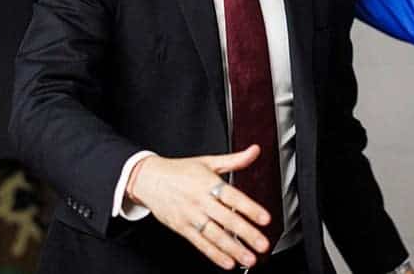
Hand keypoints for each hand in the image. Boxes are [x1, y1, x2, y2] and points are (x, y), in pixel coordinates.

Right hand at [127, 145, 271, 268]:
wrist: (148, 179)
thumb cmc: (179, 171)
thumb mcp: (208, 162)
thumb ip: (235, 160)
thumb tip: (255, 151)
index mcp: (208, 183)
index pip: (233, 197)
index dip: (250, 208)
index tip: (265, 219)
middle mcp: (200, 201)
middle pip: (226, 219)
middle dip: (246, 234)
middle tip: (262, 244)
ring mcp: (190, 216)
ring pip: (215, 235)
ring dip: (233, 249)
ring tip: (249, 258)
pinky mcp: (182, 228)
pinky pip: (200, 243)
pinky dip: (214, 254)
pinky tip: (228, 262)